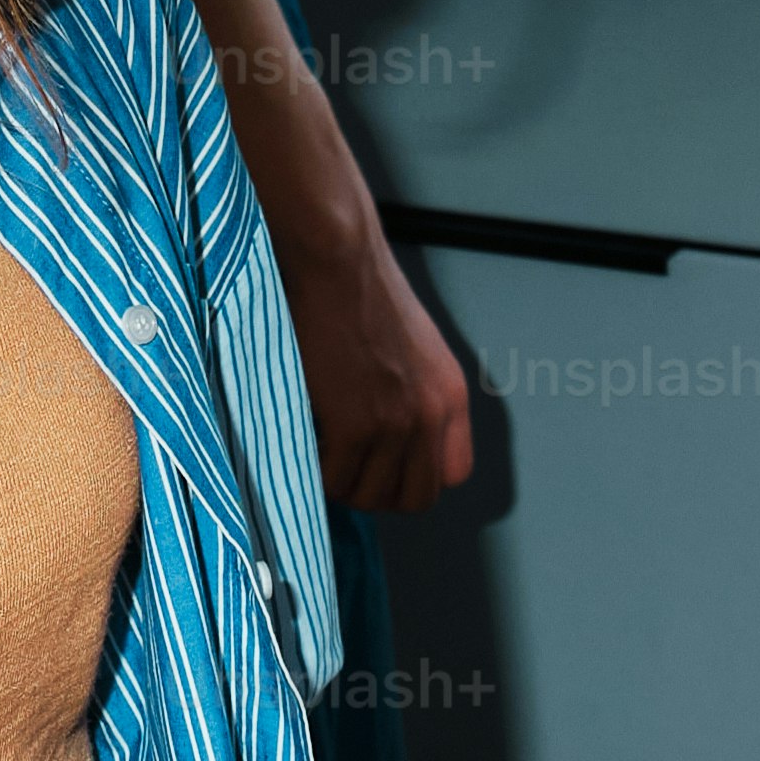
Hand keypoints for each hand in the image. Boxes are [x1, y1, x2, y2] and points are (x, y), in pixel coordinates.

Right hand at [283, 216, 478, 514]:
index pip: (454, 475)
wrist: (337, 262)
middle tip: (345, 467)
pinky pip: (335, 480)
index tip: (384, 465)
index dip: (415, 478)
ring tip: (320, 452)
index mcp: (451, 395)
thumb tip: (390, 440)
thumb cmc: (362, 292)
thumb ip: (415, 395)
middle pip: (414, 498)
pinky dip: (315, 473)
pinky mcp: (355, 424)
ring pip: (369, 495)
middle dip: (376, 492)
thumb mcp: (416, 348)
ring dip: (341, 483)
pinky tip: (305, 443)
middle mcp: (432, 415)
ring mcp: (395, 423)